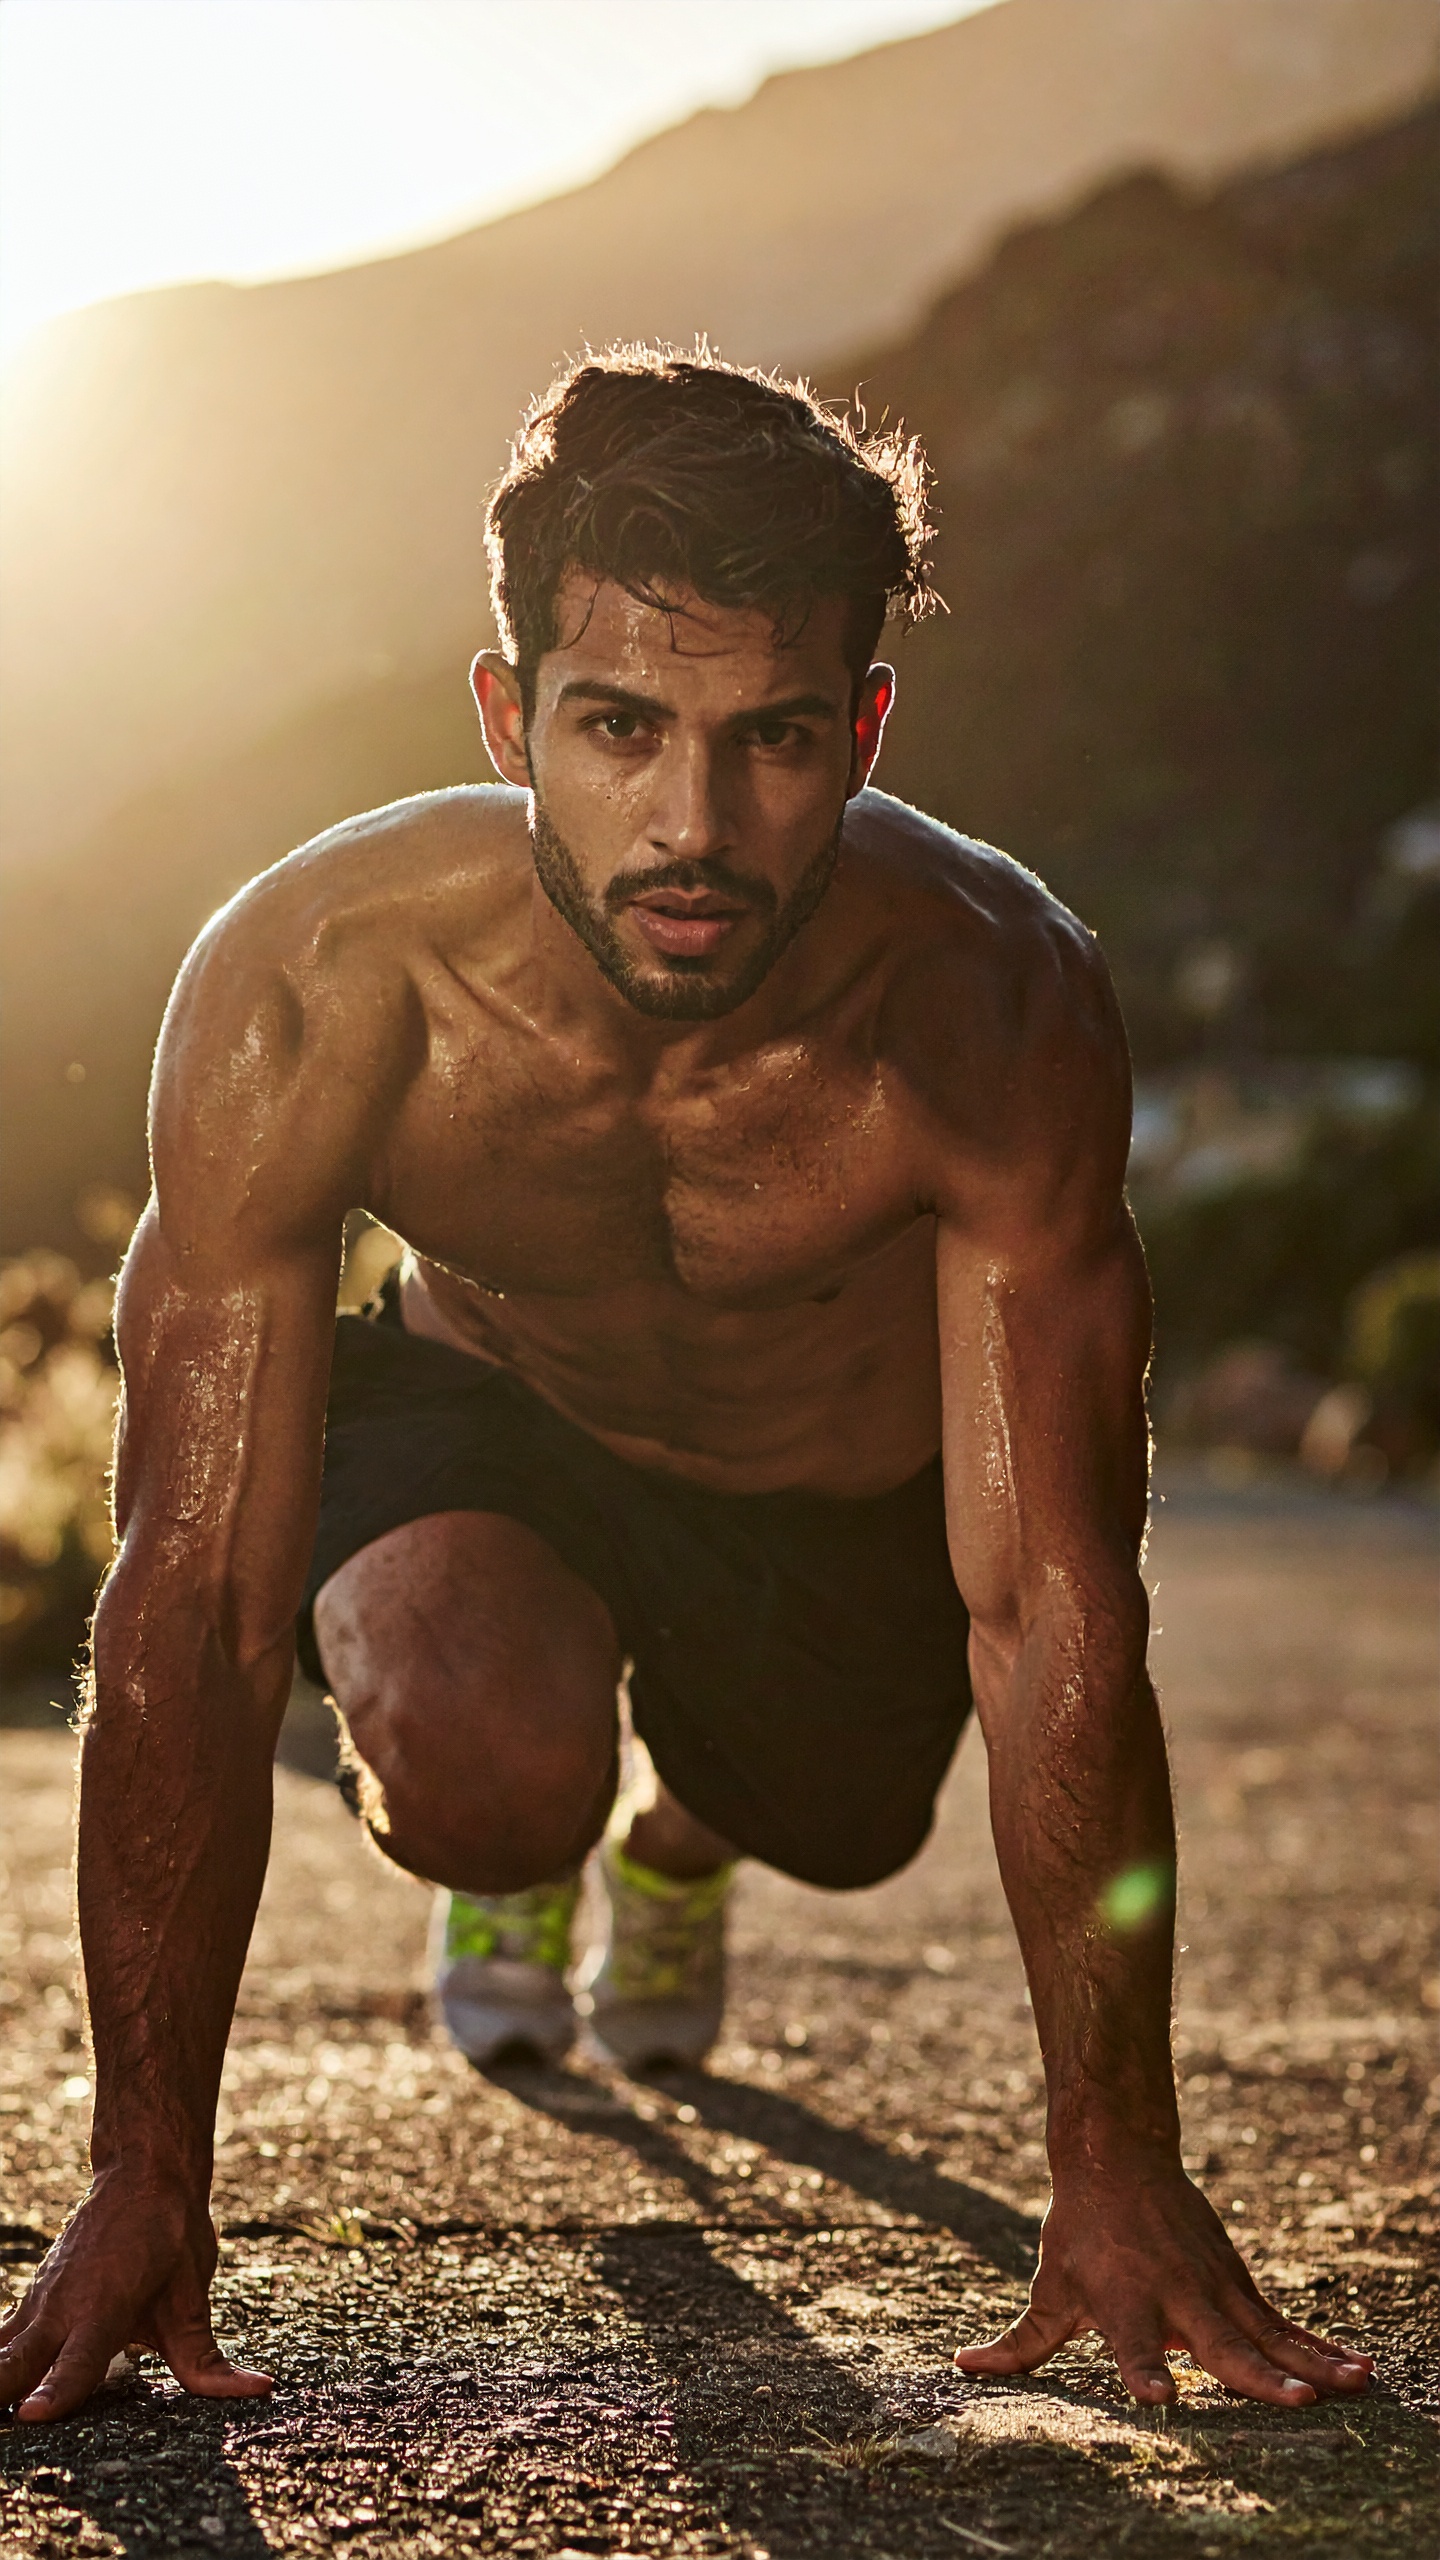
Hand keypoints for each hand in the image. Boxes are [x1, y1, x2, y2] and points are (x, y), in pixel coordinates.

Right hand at [0, 2167, 270, 2422]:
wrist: (143, 2174)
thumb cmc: (172, 2238)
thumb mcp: (192, 2299)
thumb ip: (208, 2360)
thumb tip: (261, 2390)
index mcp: (104, 2309)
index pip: (76, 2362)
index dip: (56, 2393)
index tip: (33, 2416)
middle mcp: (63, 2308)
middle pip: (17, 2361)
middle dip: (1, 2391)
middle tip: (5, 2421)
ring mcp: (40, 2303)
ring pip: (0, 2347)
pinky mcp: (32, 2301)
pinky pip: (0, 2335)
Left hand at [956, 2152, 1373, 2406]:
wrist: (1119, 2155)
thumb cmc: (1080, 2234)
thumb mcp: (1048, 2287)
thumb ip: (1019, 2342)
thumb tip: (964, 2367)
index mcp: (1121, 2303)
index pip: (1131, 2344)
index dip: (1143, 2370)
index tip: (1159, 2395)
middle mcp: (1173, 2296)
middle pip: (1218, 2341)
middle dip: (1255, 2374)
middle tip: (1294, 2401)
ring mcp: (1214, 2288)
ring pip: (1267, 2331)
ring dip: (1310, 2361)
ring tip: (1352, 2387)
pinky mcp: (1239, 2284)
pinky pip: (1285, 2324)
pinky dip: (1320, 2346)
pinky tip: (1359, 2370)